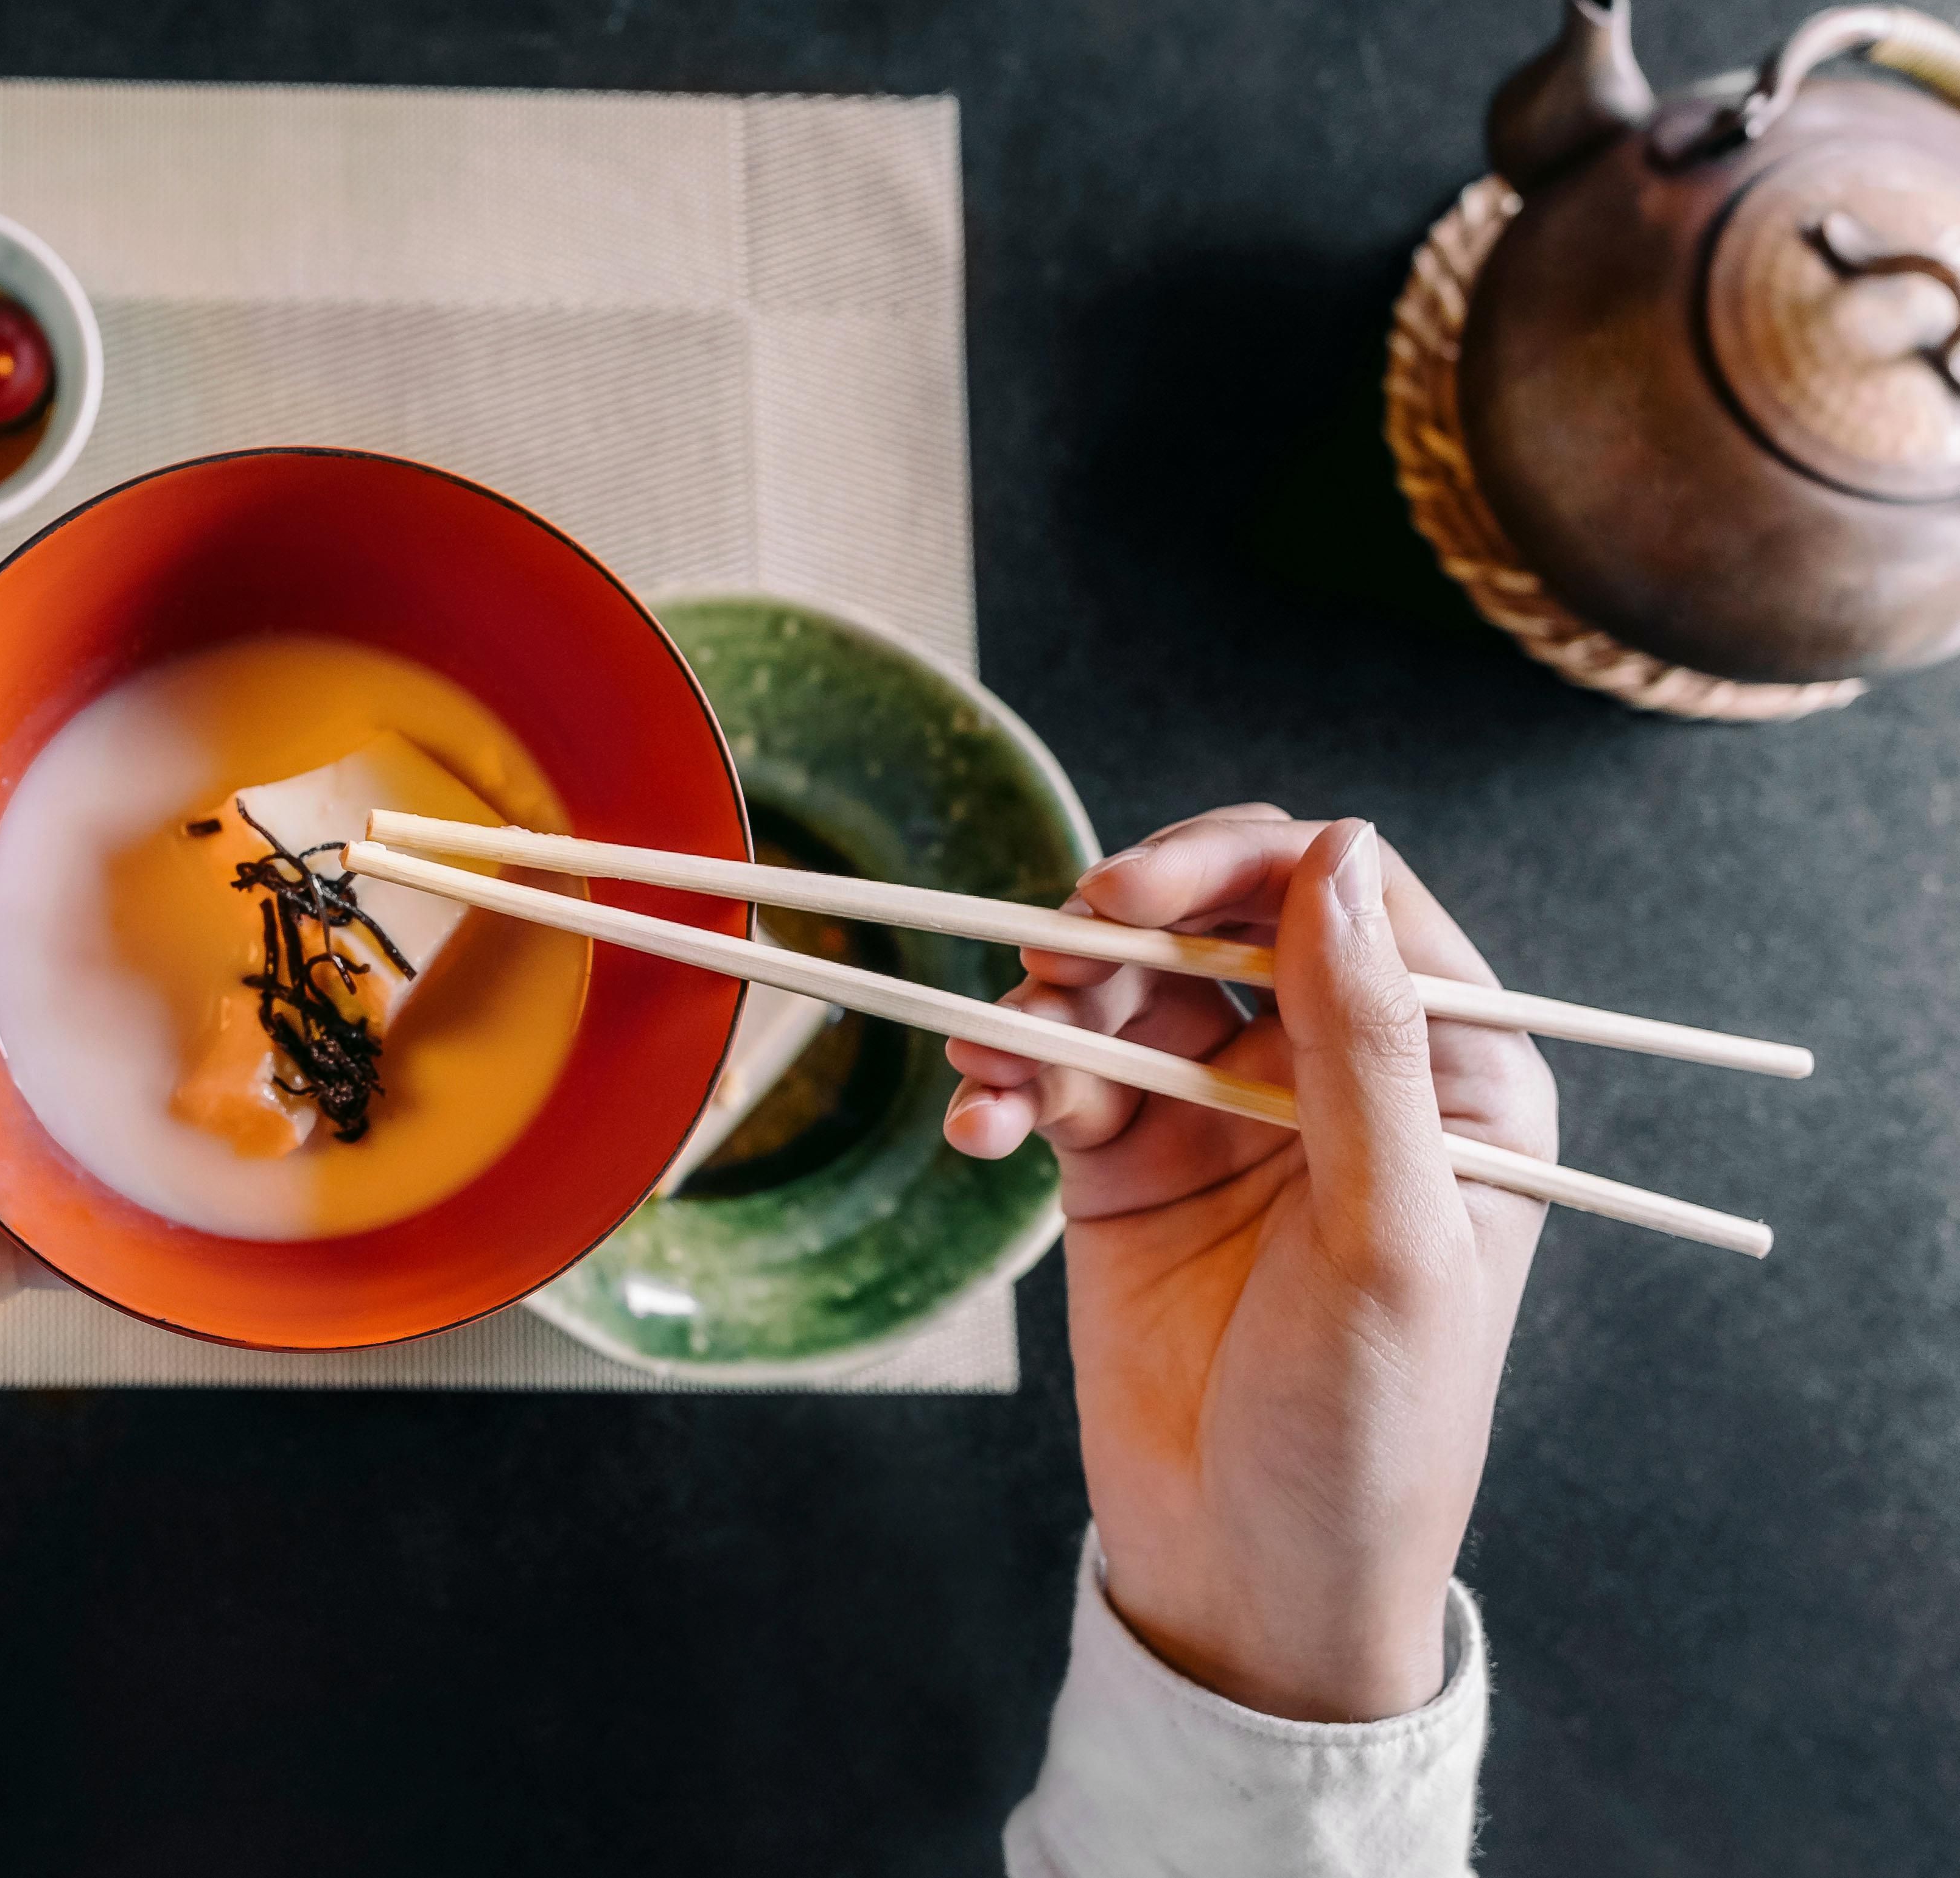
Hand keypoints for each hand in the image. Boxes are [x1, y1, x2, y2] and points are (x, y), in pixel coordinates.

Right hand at [941, 808, 1556, 1722]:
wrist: (1255, 1582)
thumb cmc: (1368, 1434)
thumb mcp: (1387, 1236)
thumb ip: (1363, 1044)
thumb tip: (1341, 853)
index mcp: (1453, 1076)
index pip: (1345, 902)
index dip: (1234, 867)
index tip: (1129, 897)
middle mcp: (1339, 1075)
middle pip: (1218, 925)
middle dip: (1121, 930)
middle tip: (1047, 961)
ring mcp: (1226, 1116)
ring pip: (1122, 991)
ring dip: (1045, 1009)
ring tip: (994, 1067)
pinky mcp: (1130, 1165)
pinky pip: (1058, 1075)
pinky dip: (1009, 1083)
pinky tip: (982, 1127)